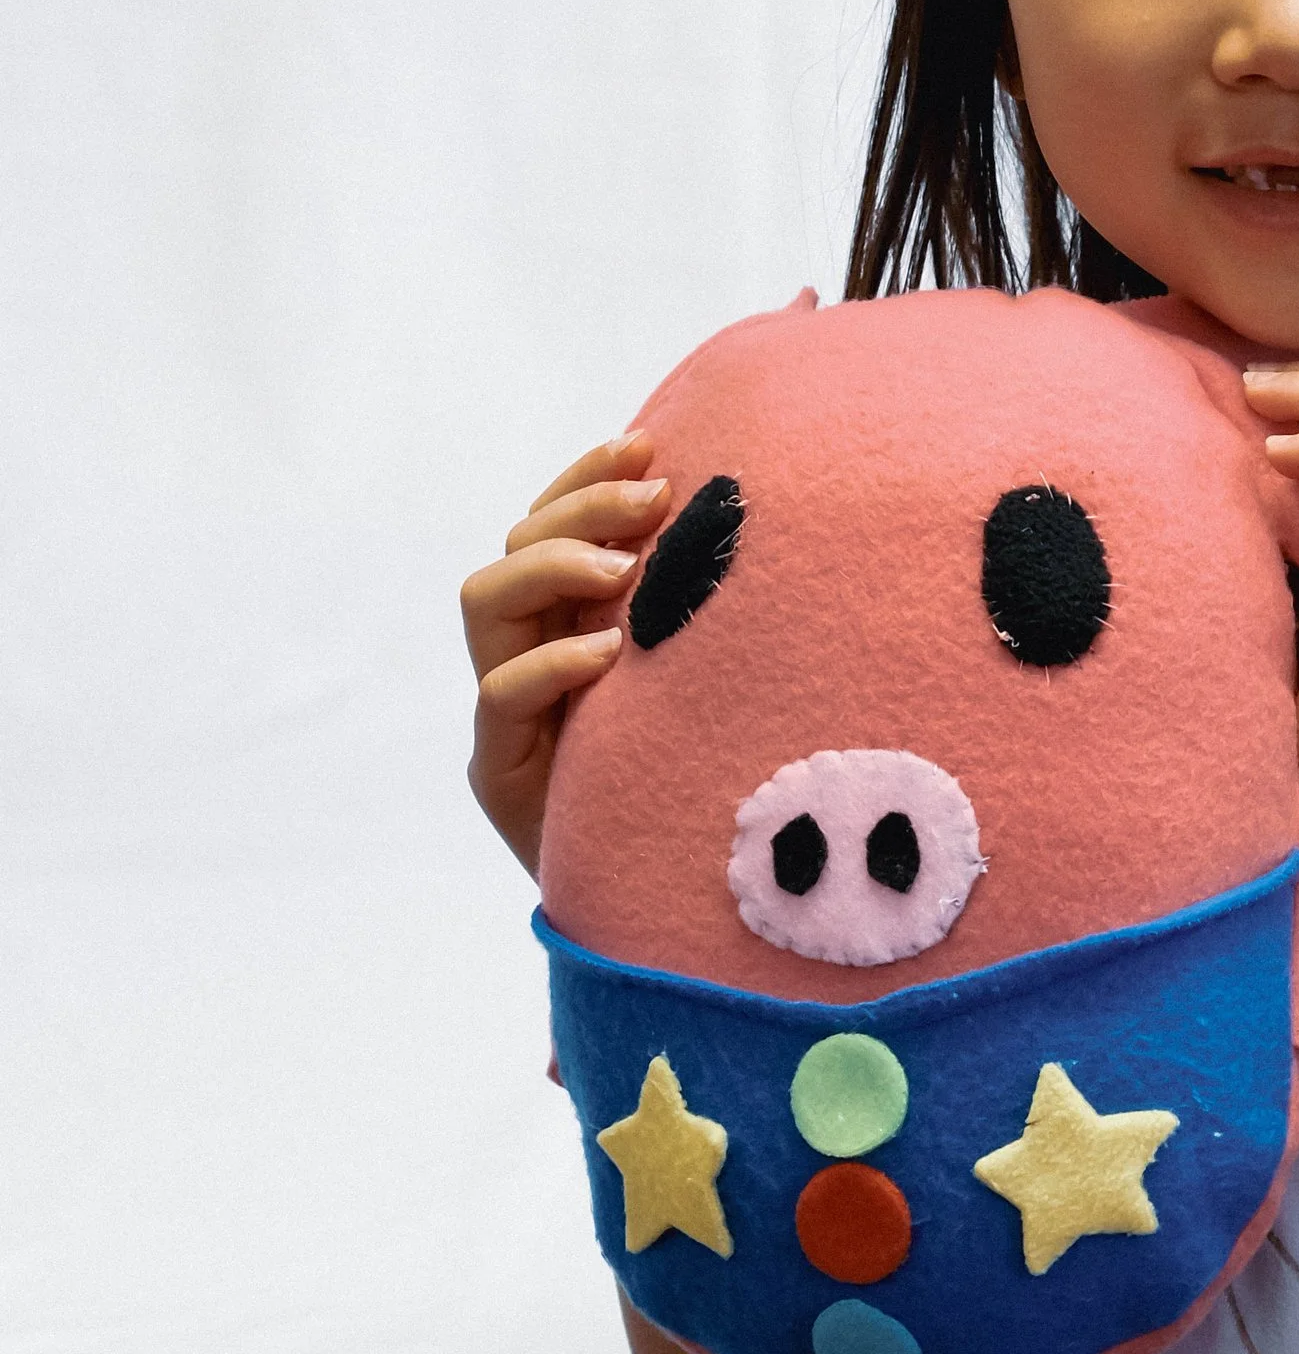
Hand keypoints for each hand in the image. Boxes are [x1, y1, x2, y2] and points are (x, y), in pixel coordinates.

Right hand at [460, 431, 666, 872]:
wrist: (672, 910)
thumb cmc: (710, 784)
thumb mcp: (710, 681)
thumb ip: (703, 616)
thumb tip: (759, 525)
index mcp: (569, 623)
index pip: (548, 523)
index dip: (585, 477)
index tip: (649, 443)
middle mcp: (528, 657)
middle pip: (515, 546)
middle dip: (580, 509)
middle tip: (655, 499)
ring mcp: (506, 717)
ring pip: (485, 602)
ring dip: (555, 568)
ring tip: (626, 572)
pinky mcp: (504, 774)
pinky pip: (499, 696)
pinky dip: (551, 663)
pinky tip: (609, 654)